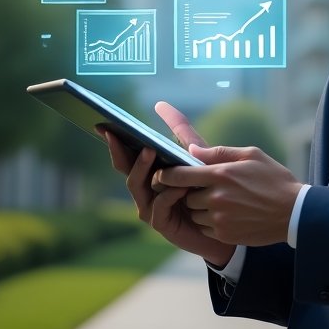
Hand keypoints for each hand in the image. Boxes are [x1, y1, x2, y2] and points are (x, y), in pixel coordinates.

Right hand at [104, 101, 233, 267]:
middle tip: (116, 134)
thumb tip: (161, 104)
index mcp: (149, 173)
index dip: (113, 141)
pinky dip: (169, 193)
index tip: (103, 125)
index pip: (126, 155)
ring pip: (138, 186)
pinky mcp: (162, 224)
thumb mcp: (195, 155)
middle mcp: (144, 190)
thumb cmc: (207, 187)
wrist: (225, 222)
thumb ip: (181, 133)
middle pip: (125, 168)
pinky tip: (182, 184)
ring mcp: (150, 208)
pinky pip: (160, 205)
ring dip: (142, 168)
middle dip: (118, 151)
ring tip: (150, 151)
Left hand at [152, 144, 302, 246]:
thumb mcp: (251, 155)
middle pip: (185, 196)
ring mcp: (219, 219)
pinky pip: (204, 228)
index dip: (166, 175)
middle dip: (190, 191)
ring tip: (220, 200)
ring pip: (194, 213)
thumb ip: (219, 153)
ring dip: (200, 207)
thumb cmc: (274, 179)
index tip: (163, 174)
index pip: (179, 175)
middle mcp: (216, 198)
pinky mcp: (224, 234)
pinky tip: (228, 214)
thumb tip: (192, 151)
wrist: (294, 212)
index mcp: (221, 175)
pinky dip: (209, 222)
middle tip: (206, 187)